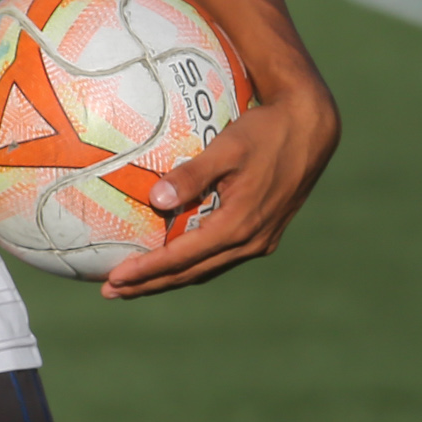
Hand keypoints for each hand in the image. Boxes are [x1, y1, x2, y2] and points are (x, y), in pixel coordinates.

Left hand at [102, 76, 340, 297]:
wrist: (311, 130)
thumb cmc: (265, 132)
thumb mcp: (227, 148)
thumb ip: (192, 174)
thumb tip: (156, 200)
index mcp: (239, 225)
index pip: (182, 257)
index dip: (146, 271)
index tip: (114, 278)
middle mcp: (251, 241)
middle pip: (190, 273)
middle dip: (149, 284)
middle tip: (111, 291)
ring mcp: (259, 239)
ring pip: (205, 269)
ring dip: (168, 278)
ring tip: (132, 284)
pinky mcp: (263, 233)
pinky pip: (219, 258)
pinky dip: (190, 264)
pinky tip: (170, 261)